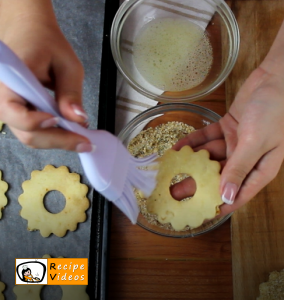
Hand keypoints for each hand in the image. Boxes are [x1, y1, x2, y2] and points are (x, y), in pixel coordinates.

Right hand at [0, 0, 92, 151]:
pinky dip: (53, 135)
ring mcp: (10, 107)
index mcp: (11, 79)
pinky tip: (70, 132)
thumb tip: (78, 119)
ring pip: (29, 136)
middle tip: (85, 143)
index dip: (37, 123)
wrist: (30, 33)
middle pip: (25, 132)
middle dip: (57, 140)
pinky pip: (33, 130)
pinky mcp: (19, 112)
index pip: (14, 111)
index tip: (63, 122)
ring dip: (57, 141)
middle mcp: (3, 97)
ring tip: (81, 139)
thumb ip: (71, 92)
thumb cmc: (47, 43)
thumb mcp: (67, 65)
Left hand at [171, 65, 283, 215]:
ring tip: (169, 171)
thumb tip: (227, 196)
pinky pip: (207, 137)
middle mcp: (247, 158)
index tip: (200, 213)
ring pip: (210, 157)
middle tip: (175, 192)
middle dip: (197, 184)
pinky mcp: (227, 128)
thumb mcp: (255, 142)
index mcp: (260, 168)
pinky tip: (177, 148)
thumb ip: (240, 168)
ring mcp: (236, 142)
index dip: (220, 204)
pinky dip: (193, 142)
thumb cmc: (273, 112)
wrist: (275, 78)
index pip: (239, 192)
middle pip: (219, 175)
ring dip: (190, 162)